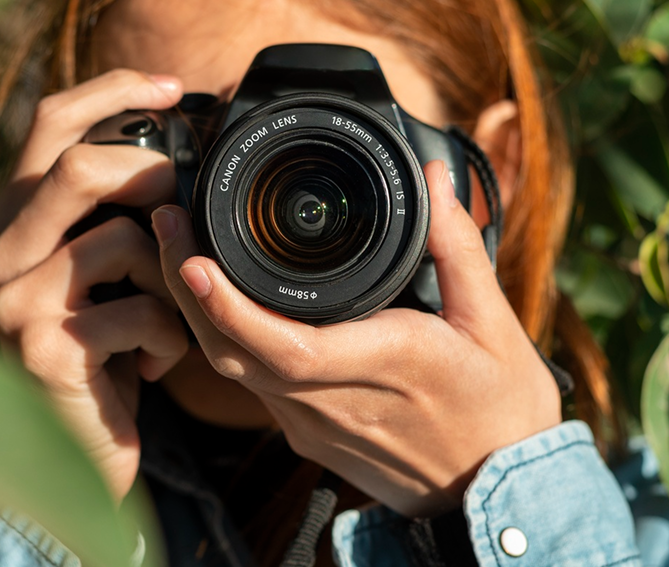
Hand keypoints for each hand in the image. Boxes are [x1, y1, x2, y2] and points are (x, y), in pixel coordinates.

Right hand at [0, 69, 188, 500]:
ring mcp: (13, 301)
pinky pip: (137, 312)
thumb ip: (115, 214)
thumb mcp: (103, 272)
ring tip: (165, 319)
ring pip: (119, 241)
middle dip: (150, 180)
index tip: (173, 88)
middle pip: (78, 169)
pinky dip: (168, 337)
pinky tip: (154, 362)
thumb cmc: (102, 353)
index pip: (49, 123)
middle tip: (185, 210)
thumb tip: (176, 154)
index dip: (111, 89)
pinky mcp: (42, 349)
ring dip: (168, 279)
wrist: (78, 449)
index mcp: (15, 220)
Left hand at [151, 160, 561, 516]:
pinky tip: (218, 299)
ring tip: (180, 248)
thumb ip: (459, 246)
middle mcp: (335, 402)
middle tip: (165, 222)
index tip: (192, 258)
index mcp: (386, 365)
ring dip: (199, 311)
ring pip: (234, 370)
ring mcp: (314, 425)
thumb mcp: (495, 323)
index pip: (285, 345)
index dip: (227, 306)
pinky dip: (227, 338)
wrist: (498, 490)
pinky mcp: (308, 435)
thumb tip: (436, 179)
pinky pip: (252, 385)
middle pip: (233, 353)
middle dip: (186, 288)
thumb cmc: (503, 409)